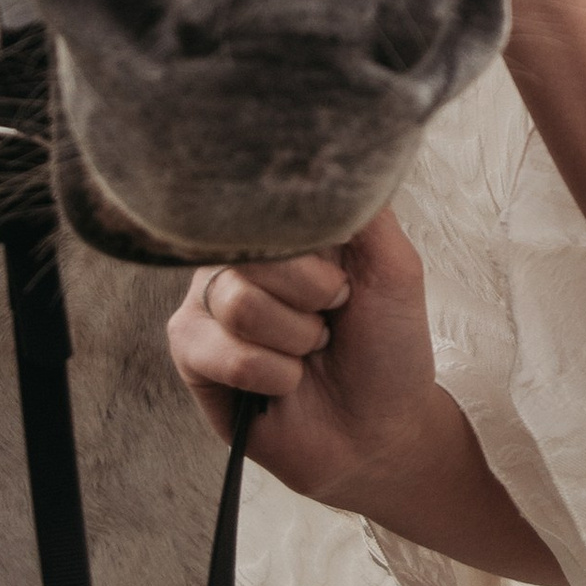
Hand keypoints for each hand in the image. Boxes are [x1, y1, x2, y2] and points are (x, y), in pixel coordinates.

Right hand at [166, 209, 441, 515]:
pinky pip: (220, 352)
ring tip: (311, 351)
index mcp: (285, 228)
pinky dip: (270, 374)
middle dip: (313, 294)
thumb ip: (362, 208)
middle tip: (333, 316)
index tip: (344, 277)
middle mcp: (240, 254)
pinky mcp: (191, 352)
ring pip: (237, 301)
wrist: (380, 429)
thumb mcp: (394, 267)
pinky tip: (286, 383)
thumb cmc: (387, 346)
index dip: (312, 247)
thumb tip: (335, 155)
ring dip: (295, 338)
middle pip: (250, 250)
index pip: (270, 200)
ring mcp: (210, 301)